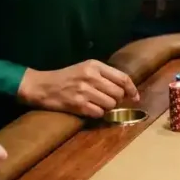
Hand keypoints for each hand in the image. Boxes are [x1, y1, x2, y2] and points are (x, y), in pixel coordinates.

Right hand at [18, 60, 139, 118]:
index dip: (132, 89)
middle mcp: (91, 77)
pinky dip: (98, 113)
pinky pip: (99, 113)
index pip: (122, 78)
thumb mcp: (86, 68)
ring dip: (107, 107)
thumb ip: (105, 75)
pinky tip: (90, 109)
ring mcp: (84, 91)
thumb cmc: (67, 77)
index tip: (135, 97)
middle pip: (118, 93)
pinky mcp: (78, 104)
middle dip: (117, 100)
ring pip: (111, 104)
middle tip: (108, 99)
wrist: (43, 86)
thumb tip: (126, 90)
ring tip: (98, 103)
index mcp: (95, 65)